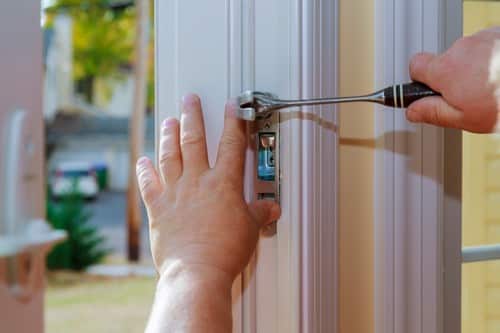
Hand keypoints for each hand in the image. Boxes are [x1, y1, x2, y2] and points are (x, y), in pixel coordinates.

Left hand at [136, 94, 280, 282]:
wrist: (196, 272)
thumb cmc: (224, 252)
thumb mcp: (250, 230)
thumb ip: (259, 214)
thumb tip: (270, 209)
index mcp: (223, 184)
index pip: (231, 145)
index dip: (233, 122)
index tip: (231, 107)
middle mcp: (197, 182)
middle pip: (194, 140)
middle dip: (192, 116)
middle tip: (189, 100)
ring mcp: (175, 193)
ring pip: (169, 155)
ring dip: (169, 136)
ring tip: (168, 121)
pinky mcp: (158, 208)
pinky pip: (149, 184)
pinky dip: (144, 171)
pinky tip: (142, 160)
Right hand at [407, 27, 499, 132]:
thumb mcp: (465, 119)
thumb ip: (433, 112)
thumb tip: (411, 111)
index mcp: (446, 70)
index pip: (415, 65)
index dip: (419, 79)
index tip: (427, 89)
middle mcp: (461, 48)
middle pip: (444, 60)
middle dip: (452, 77)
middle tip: (468, 96)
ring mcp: (483, 38)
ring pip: (467, 54)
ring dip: (474, 68)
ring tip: (492, 86)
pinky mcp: (499, 33)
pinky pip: (487, 46)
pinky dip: (491, 59)